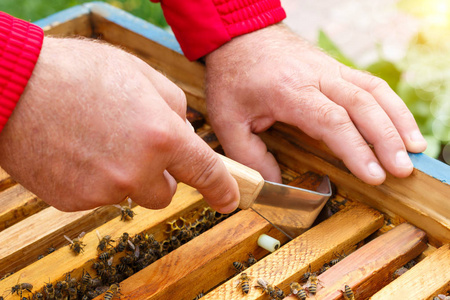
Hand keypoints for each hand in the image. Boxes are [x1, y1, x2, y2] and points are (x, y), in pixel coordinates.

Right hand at [0, 37, 238, 212]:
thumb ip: (175, 107)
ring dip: (124, 175)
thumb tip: (185, 132)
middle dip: (158, 175)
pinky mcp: (74, 201)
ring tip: (97, 140)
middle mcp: (136, 171)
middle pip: (166, 194)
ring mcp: (103, 190)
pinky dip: (94, 179)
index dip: (222, 189)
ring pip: (129, 193)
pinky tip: (77, 150)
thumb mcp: (141, 74)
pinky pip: (98, 196)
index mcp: (161, 136)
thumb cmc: (78, 73)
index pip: (206, 173)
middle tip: (136, 146)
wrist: (14, 87)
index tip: (230, 200)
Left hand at [205, 24, 426, 184]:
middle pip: (362, 106)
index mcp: (289, 91)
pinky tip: (401, 125)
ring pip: (374, 91)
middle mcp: (316, 77)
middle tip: (402, 170)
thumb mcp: (226, 120)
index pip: (332, 121)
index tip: (375, 176)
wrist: (239, 35)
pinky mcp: (335, 67)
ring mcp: (329, 69)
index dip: (356, 149)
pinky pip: (371, 84)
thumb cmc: (233, 77)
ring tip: (415, 150)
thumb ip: (249, 155)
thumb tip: (274, 182)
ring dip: (398, 120)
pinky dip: (391, 105)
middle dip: (387, 139)